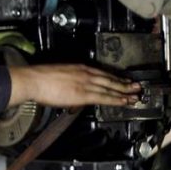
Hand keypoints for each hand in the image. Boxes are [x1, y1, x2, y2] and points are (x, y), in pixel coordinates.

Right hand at [7, 64, 140, 107]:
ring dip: (124, 92)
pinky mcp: (84, 94)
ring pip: (110, 88)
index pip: (101, 73)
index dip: (113, 77)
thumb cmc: (40, 78)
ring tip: (135, 96)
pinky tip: (124, 102)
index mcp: (79, 68)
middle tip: (136, 87)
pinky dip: (116, 99)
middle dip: (124, 84)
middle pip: (110, 79)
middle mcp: (86, 73)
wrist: (34, 80)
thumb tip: (72, 88)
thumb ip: (69, 80)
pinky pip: (104, 97)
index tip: (122, 80)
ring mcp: (86, 83)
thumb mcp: (58, 74)